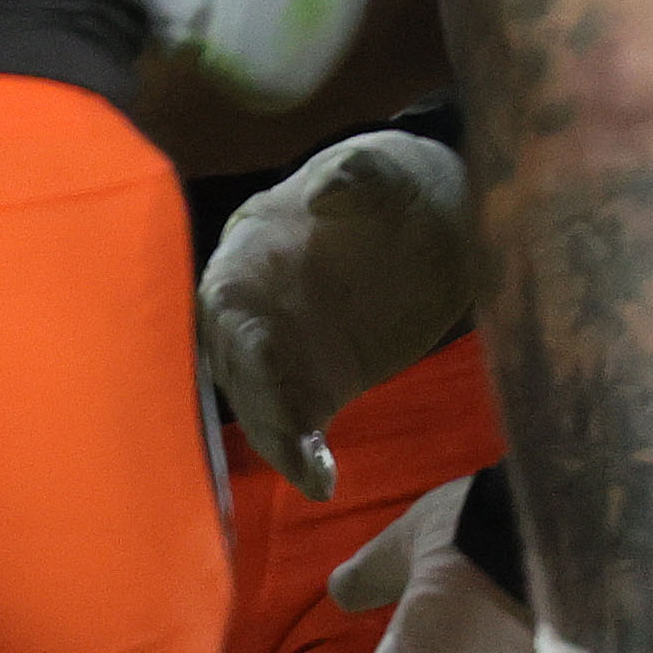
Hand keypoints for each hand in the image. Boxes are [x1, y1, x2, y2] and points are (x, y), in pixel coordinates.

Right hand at [200, 124, 476, 497]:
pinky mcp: (316, 381)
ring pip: (258, 399)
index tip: (263, 367)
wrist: (426, 222)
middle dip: (254, 399)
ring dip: (276, 436)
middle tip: (287, 436)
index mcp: (250, 250)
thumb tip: (327, 192)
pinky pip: (298, 423)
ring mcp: (281, 348)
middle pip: (234, 361)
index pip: (227, 300)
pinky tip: (324, 480)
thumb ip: (358, 176)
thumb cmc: (395, 186)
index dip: (238, 336)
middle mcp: (251, 306)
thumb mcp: (384, 171)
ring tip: (310, 472)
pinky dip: (303, 454)